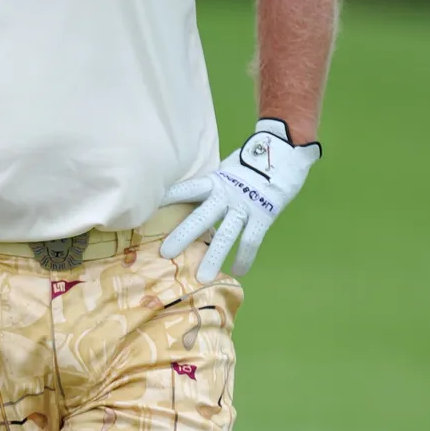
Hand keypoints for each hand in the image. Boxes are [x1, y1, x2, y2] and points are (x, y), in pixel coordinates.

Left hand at [159, 119, 321, 282]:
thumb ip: (211, 187)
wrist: (284, 152)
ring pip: (226, 235)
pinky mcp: (264, 215)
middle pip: (200, 217)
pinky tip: (237, 272)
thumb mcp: (225, 171)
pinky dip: (244, 258)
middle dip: (182, 236)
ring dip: (213, 257)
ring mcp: (245, 206)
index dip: (166, 199)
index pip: (186, 190)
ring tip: (202, 278)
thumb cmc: (251, 164)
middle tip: (165, 253)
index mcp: (214, 182)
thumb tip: (191, 202)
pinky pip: (251, 241)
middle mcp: (225, 194)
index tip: (145, 210)